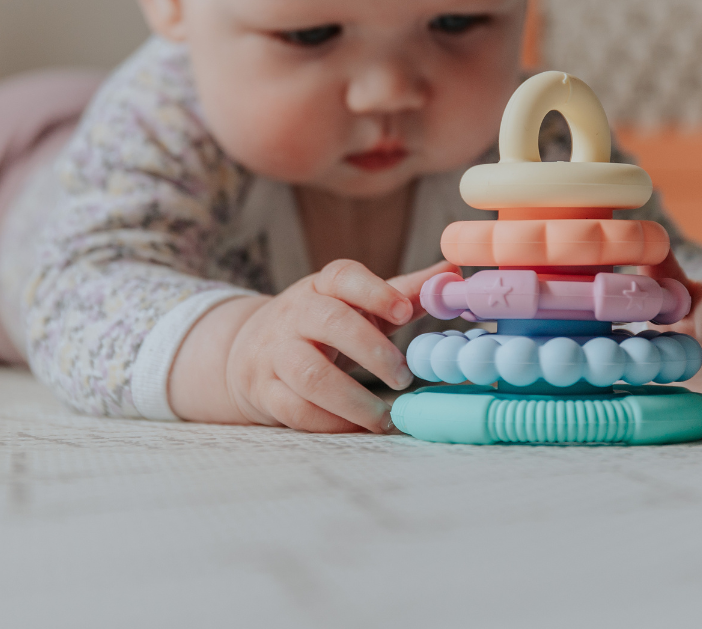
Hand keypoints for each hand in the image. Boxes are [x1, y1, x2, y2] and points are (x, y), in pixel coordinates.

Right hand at [220, 259, 448, 433]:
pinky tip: (359, 428)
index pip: (344, 277)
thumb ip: (404, 292)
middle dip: (372, 351)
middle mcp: (295, 313)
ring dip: (353, 400)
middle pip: (331, 324)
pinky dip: (332, 423)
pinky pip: (297, 410)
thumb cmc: (322, 323)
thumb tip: (454, 273)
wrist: (248, 349)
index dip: (375, 292)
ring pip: (311, 374)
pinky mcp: (265, 390)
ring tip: (386, 417)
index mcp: (322, 286)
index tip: (405, 312)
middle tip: (405, 376)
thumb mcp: (356, 304)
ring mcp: (276, 352)